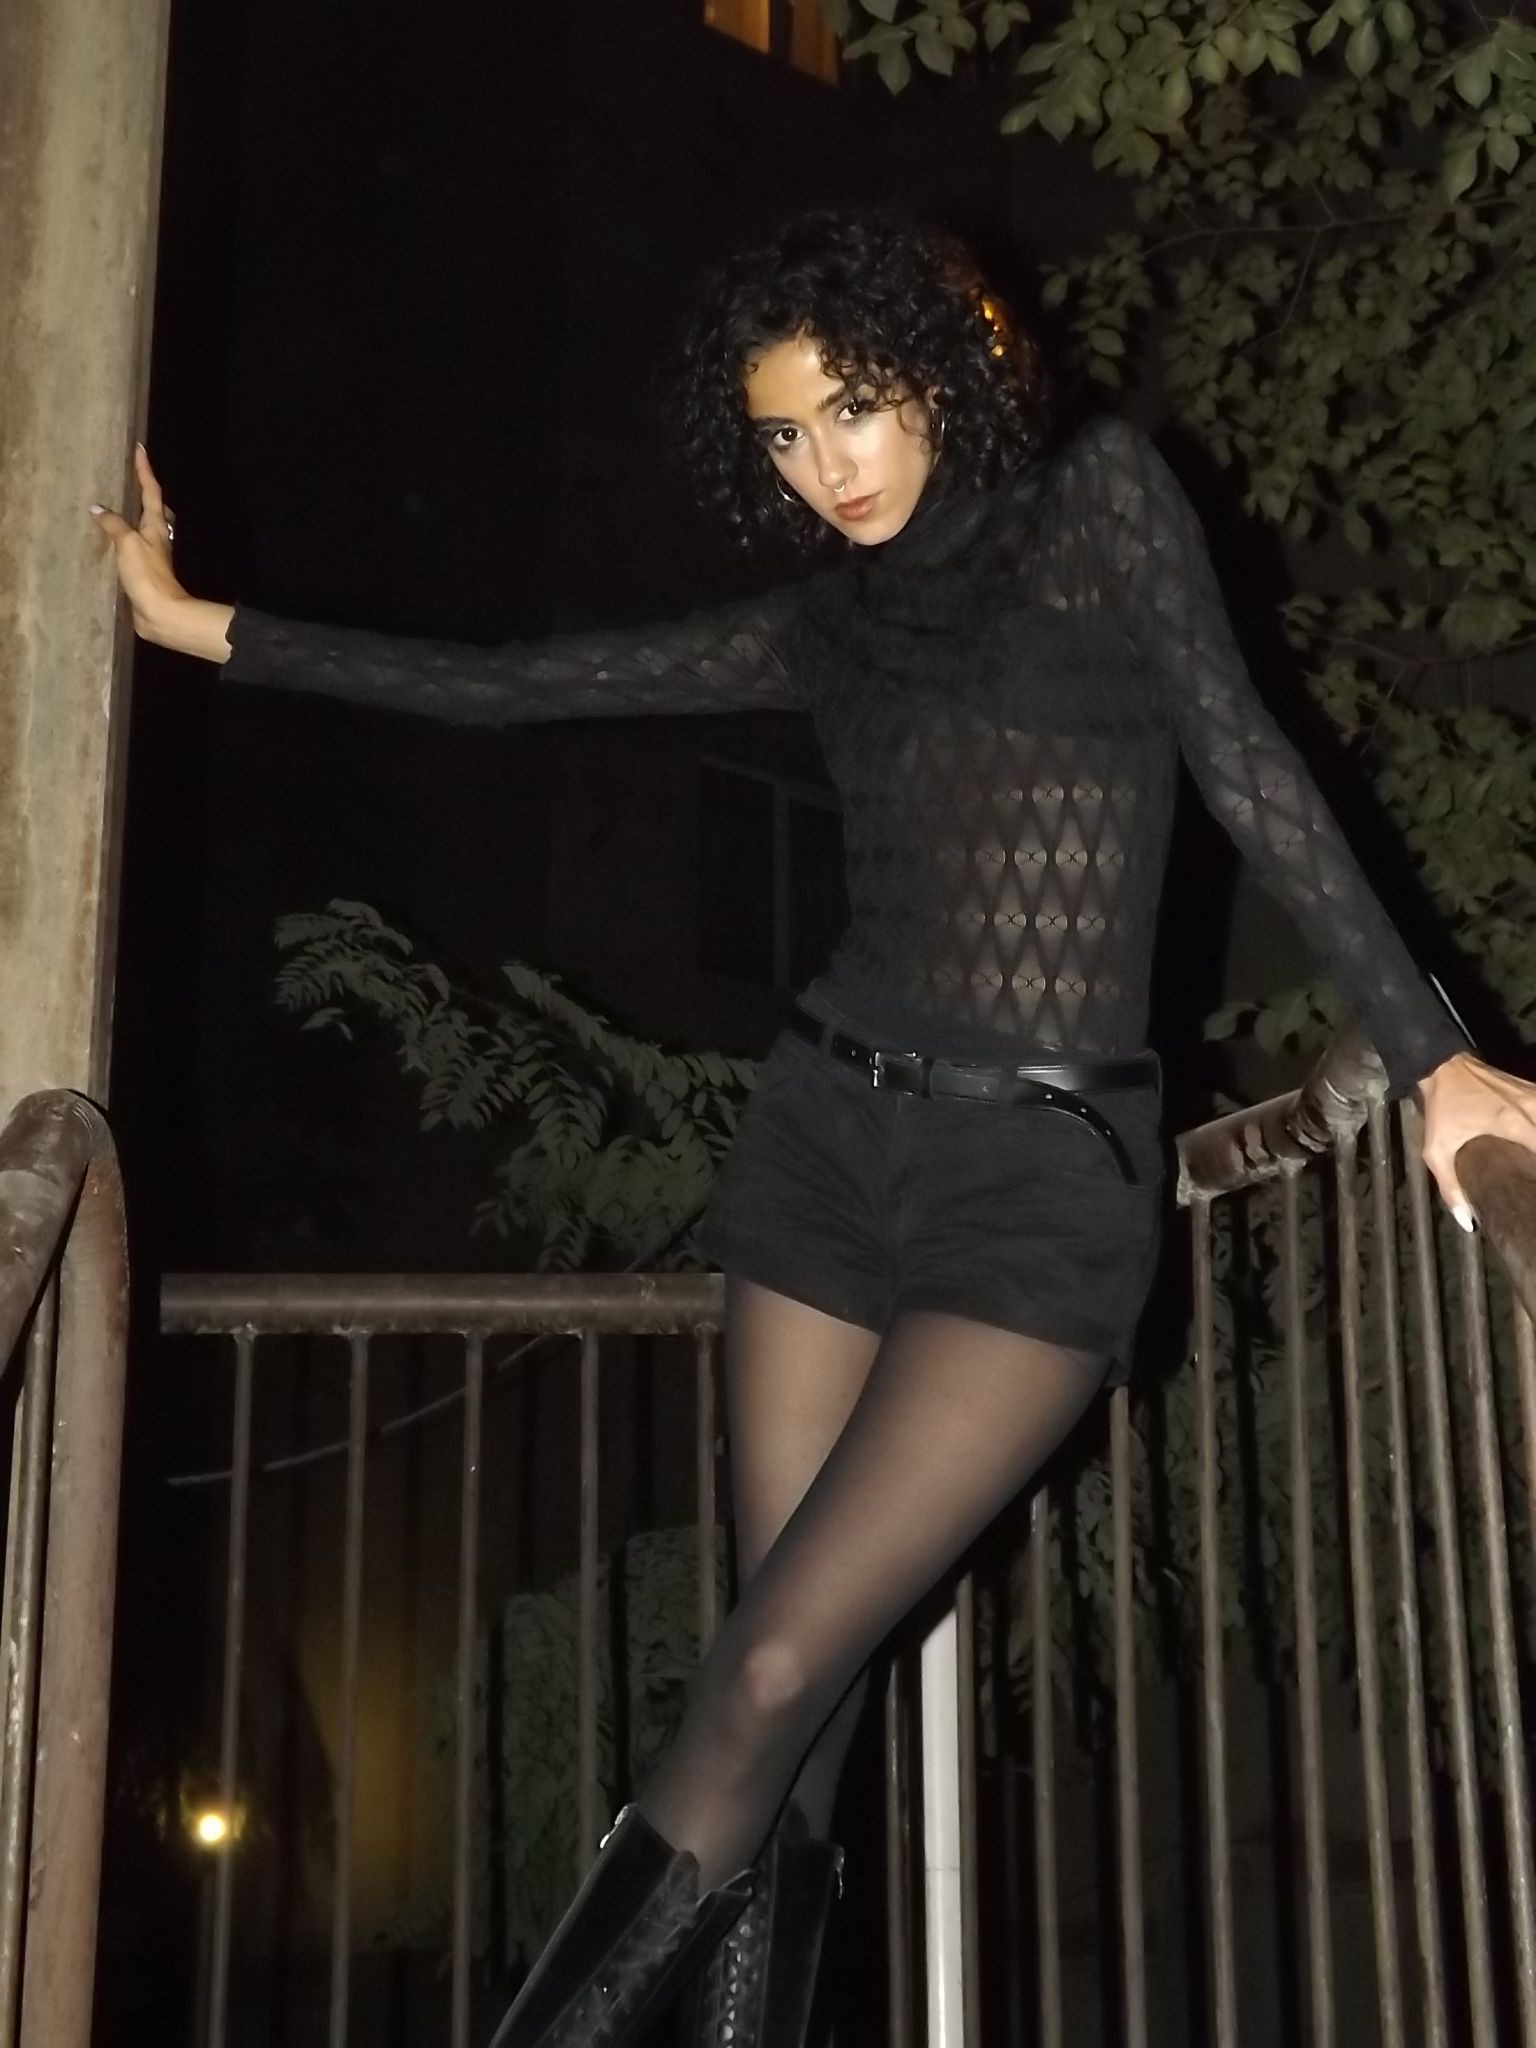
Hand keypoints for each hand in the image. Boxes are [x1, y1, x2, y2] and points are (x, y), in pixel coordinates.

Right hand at [90, 445, 233, 661]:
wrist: (161, 613)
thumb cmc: (148, 575)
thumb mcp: (128, 544)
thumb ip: (113, 525)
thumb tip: (98, 509)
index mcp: (156, 526)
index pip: (150, 491)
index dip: (144, 469)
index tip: (139, 448)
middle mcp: (157, 537)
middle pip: (154, 508)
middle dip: (145, 491)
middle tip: (131, 477)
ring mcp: (151, 555)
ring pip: (143, 528)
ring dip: (132, 515)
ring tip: (114, 506)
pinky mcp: (143, 572)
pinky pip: (131, 548)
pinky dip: (122, 539)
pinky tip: (109, 542)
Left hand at [1417, 1050, 1535, 1228]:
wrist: (1443, 1066)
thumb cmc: (1442, 1108)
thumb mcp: (1437, 1149)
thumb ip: (1450, 1187)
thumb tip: (1466, 1221)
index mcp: (1515, 1123)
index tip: (1534, 1189)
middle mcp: (1532, 1107)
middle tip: (1533, 1180)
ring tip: (1534, 1166)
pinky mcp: (1535, 1089)